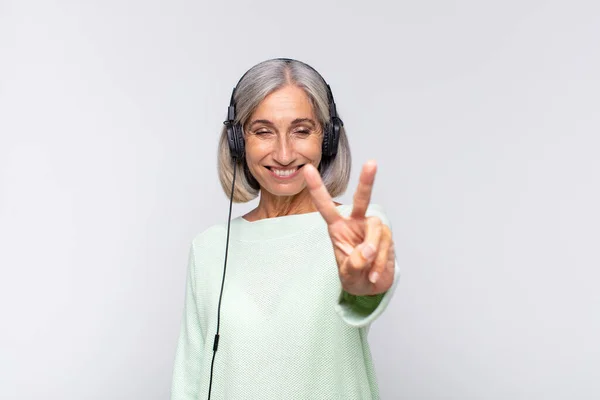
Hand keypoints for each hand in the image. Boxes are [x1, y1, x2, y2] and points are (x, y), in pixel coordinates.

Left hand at [303, 160, 394, 295]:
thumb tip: (367, 251)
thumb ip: (353, 263)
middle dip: (367, 181)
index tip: (308, 170)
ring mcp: (372, 228)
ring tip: (367, 272)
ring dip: (372, 253)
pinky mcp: (386, 236)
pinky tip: (373, 274)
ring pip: (375, 230)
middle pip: (361, 199)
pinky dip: (379, 263)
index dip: (317, 188)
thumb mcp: (347, 274)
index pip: (325, 206)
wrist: (371, 287)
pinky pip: (384, 245)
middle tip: (372, 163)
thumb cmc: (354, 275)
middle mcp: (356, 222)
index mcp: (338, 227)